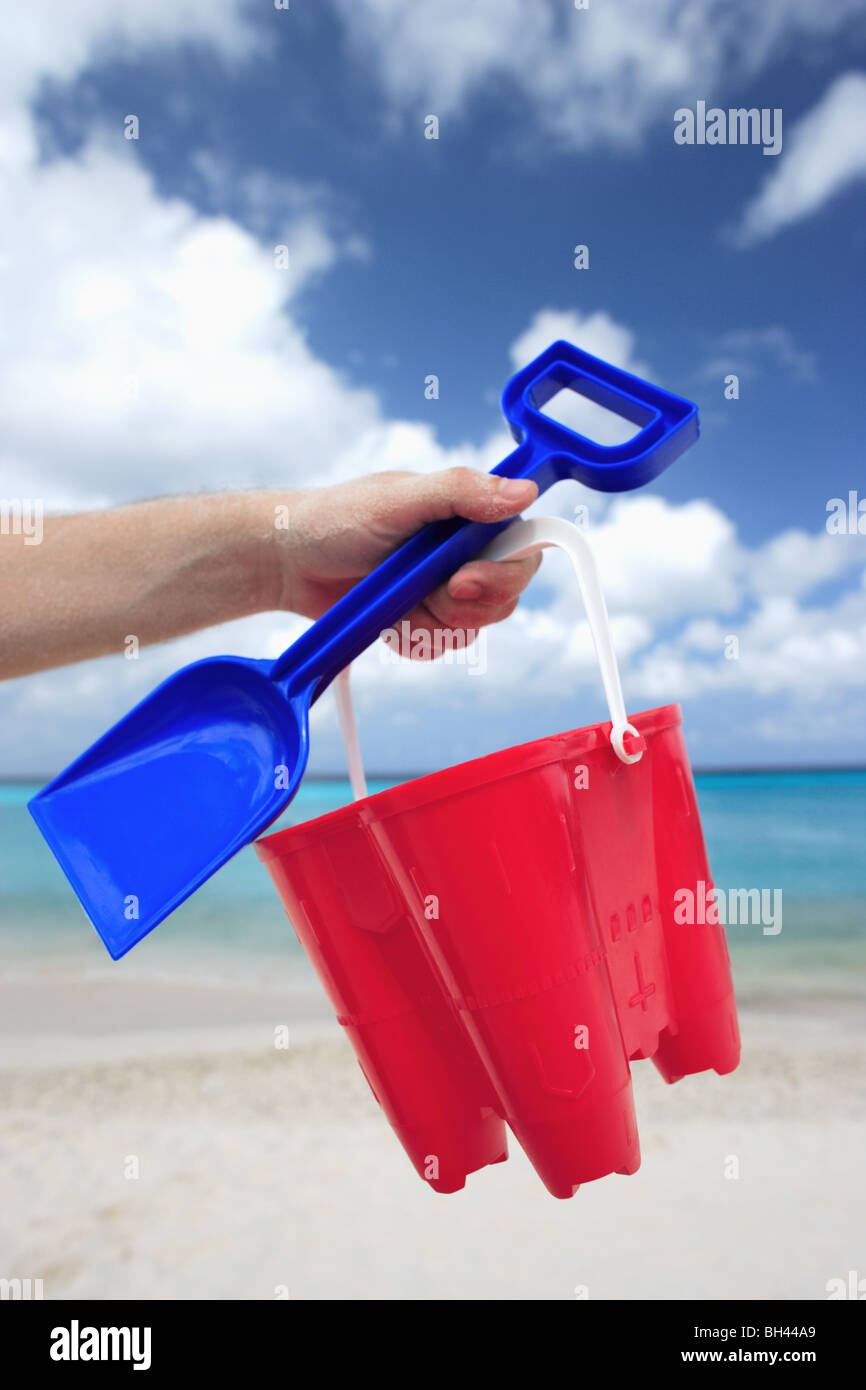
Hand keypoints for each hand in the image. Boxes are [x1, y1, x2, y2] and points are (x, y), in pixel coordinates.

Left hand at [276, 468, 540, 654]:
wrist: (288, 562)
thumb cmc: (336, 519)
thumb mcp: (399, 498)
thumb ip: (461, 492)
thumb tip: (526, 491)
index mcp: (466, 515)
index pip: (523, 544)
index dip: (507, 570)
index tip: (464, 578)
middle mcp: (462, 552)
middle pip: (506, 593)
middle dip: (469, 603)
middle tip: (433, 592)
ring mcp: (442, 590)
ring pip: (474, 626)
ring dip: (436, 621)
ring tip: (398, 598)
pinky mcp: (422, 621)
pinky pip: (441, 645)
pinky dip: (415, 638)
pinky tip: (388, 619)